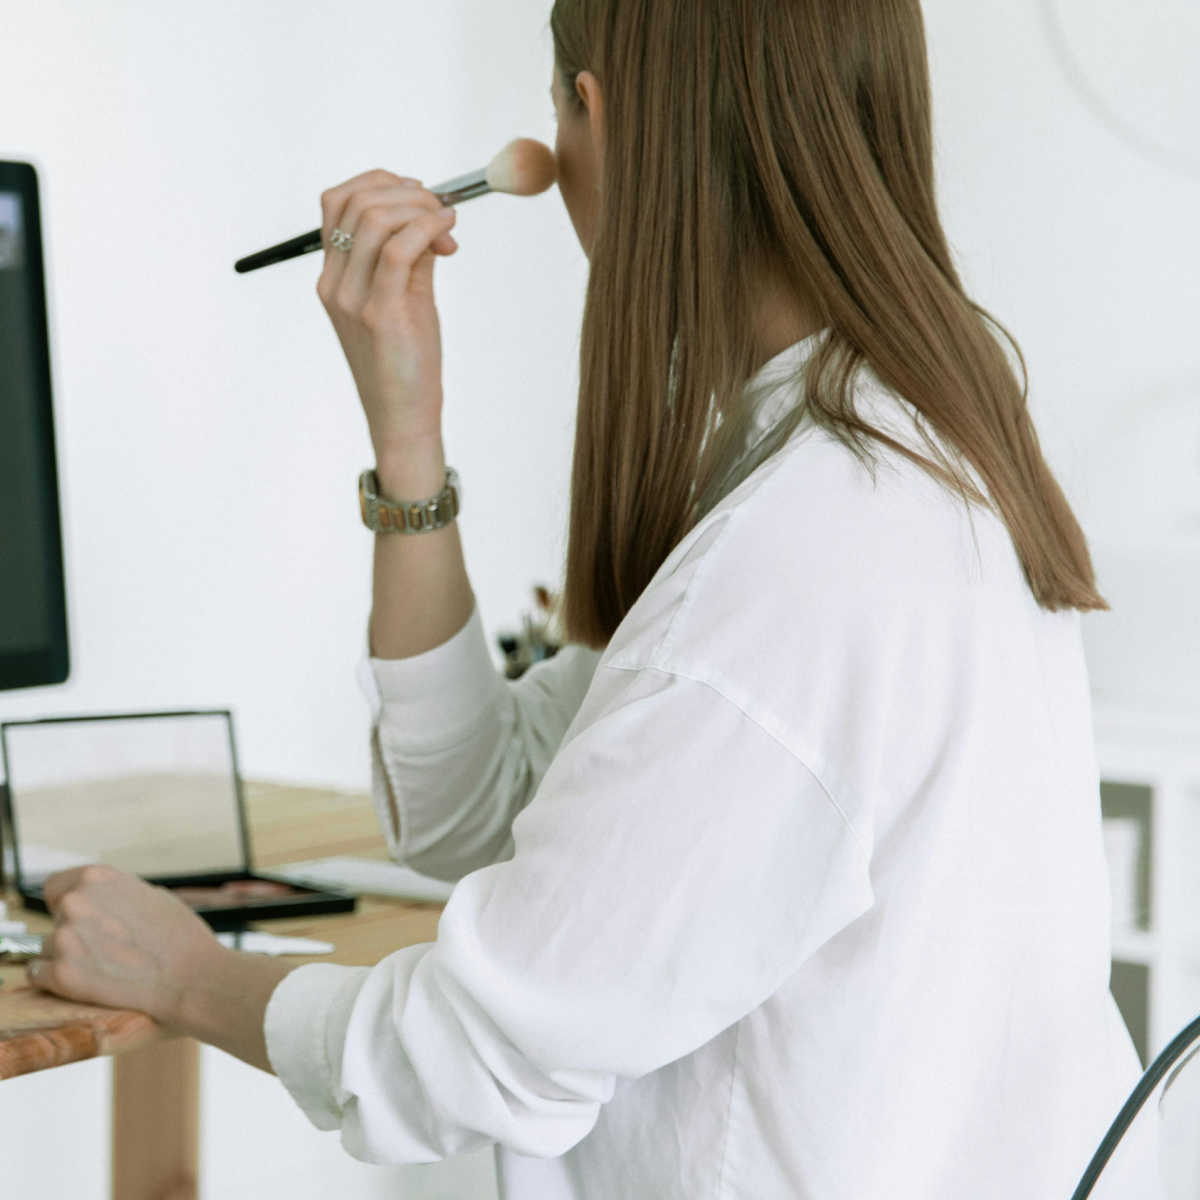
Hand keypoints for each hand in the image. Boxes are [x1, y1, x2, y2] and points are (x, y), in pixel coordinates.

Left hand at [26, 863, 221, 1028]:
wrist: (192, 978)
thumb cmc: (180, 938)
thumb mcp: (151, 896)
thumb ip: (116, 895)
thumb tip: (100, 900)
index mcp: (97, 878)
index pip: (55, 886)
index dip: (67, 903)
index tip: (82, 918)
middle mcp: (76, 902)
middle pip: (55, 919)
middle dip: (74, 932)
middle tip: (105, 947)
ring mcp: (66, 939)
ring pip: (49, 948)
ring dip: (68, 957)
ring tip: (106, 966)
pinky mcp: (61, 975)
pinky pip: (40, 975)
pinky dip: (58, 980)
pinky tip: (89, 981)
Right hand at [317, 168, 459, 457]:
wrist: (404, 417)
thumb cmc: (407, 363)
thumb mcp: (407, 298)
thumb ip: (412, 256)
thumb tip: (430, 218)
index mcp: (333, 277)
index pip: (337, 202)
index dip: (379, 183)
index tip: (419, 195)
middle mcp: (335, 284)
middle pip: (355, 202)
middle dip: (405, 192)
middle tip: (440, 210)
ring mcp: (354, 298)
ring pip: (376, 219)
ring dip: (419, 208)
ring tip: (447, 225)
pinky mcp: (381, 313)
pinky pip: (400, 249)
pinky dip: (427, 228)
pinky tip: (448, 233)